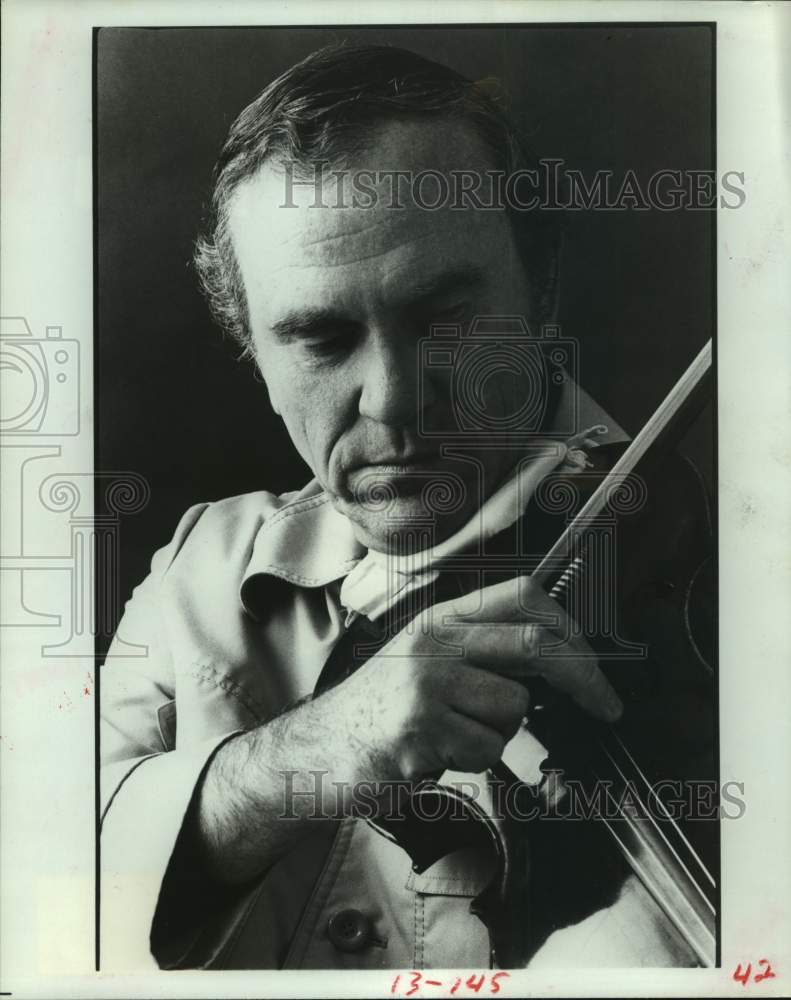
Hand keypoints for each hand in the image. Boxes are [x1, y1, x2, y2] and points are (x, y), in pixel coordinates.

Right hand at [321, 574, 622, 783]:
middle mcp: (434, 641)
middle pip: (534, 644)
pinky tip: (438, 752)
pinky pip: (487, 749)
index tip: (592, 659)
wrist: (322, 745)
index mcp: (441, 619)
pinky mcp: (420, 728)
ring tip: (456, 732)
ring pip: (514, 707)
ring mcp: (425, 683)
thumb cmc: (382, 707)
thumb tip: (559, 657)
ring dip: (500, 731)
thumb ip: (482, 650)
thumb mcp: (427, 659)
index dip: (568, 624)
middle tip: (607, 706)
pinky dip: (474, 760)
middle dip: (585, 678)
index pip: (522, 595)